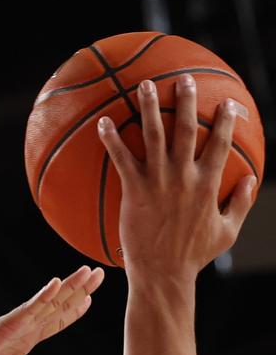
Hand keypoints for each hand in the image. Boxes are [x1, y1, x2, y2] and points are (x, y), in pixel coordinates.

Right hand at [0, 265, 103, 354]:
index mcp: (23, 342)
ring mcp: (14, 324)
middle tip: (99, 273)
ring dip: (68, 287)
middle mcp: (22, 328)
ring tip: (89, 272)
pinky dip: (43, 296)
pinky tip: (56, 283)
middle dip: (78, 290)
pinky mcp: (4, 325)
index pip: (54, 323)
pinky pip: (28, 309)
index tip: (89, 300)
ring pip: (47, 302)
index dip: (72, 312)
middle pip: (57, 306)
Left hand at [97, 75, 255, 279]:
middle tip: (184, 80)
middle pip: (186, 129)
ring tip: (145, 85)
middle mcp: (184, 177)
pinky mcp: (134, 191)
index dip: (227, 120)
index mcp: (208, 184)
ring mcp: (158, 182)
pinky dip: (111, 139)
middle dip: (187, 100)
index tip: (228, 103)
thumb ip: (240, 204)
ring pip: (154, 135)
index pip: (221, 143)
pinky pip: (121, 159)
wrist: (163, 274)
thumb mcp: (225, 232)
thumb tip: (250, 180)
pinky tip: (103, 122)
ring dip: (149, 107)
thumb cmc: (193, 257)